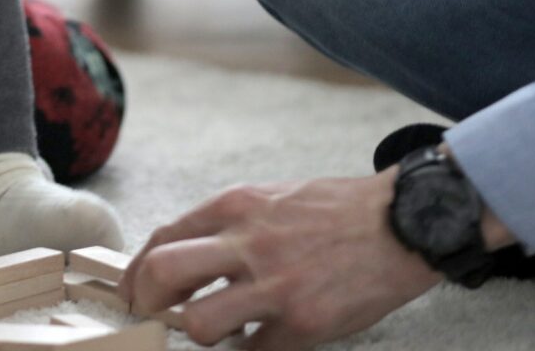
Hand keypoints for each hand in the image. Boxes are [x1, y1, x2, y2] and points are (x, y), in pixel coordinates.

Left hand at [118, 173, 440, 350]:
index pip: (163, 239)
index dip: (137, 272)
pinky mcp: (304, 323)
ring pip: (201, 324)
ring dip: (201, 334)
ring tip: (218, 331)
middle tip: (156, 316)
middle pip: (163, 274)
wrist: (403, 224)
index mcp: (235, 206)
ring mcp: (275, 285)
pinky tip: (260, 342)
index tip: (132, 292)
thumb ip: (227, 224)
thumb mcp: (270, 198)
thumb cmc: (335, 211)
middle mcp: (247, 242)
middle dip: (148, 301)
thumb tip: (184, 258)